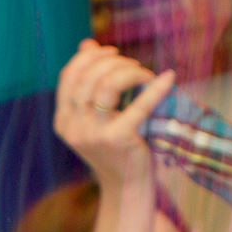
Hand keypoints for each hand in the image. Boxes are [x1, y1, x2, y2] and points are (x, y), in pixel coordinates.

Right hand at [53, 38, 175, 191]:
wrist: (126, 187)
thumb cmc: (115, 148)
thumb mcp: (96, 115)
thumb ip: (90, 82)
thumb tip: (87, 44)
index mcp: (63, 120)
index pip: (69, 75)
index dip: (90, 57)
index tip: (112, 54)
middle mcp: (73, 127)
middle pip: (89, 76)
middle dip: (115, 63)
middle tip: (134, 67)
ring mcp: (93, 134)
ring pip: (108, 84)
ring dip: (131, 71)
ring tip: (144, 75)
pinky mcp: (117, 139)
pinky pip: (138, 104)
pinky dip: (156, 88)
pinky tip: (169, 78)